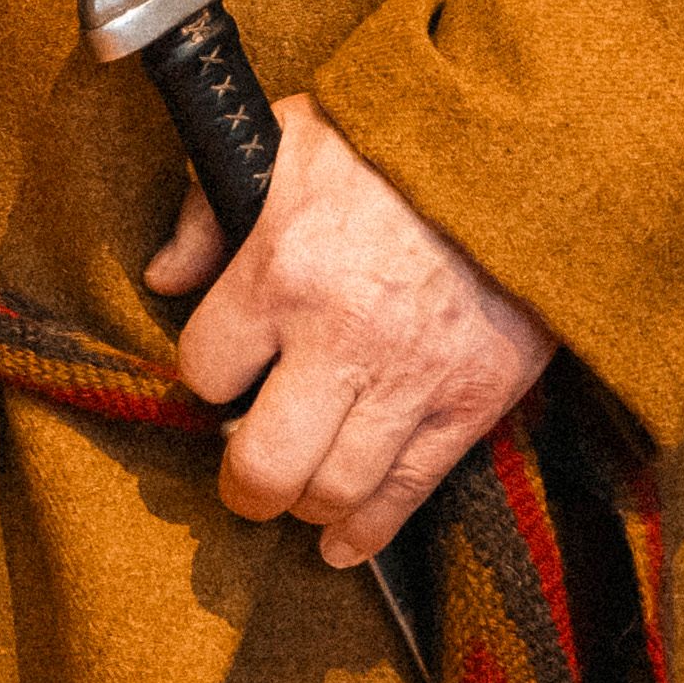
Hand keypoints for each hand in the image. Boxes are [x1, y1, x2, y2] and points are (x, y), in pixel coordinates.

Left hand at [141, 93, 552, 571]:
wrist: (518, 152)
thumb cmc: (390, 140)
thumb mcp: (280, 141)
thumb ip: (209, 210)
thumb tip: (164, 276)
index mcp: (280, 269)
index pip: (206, 369)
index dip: (206, 379)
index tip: (219, 377)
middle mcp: (339, 337)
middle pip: (264, 461)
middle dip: (242, 485)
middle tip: (241, 481)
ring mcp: (411, 377)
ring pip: (334, 490)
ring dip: (303, 509)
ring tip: (293, 499)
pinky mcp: (472, 400)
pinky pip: (411, 490)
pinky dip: (370, 530)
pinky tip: (343, 542)